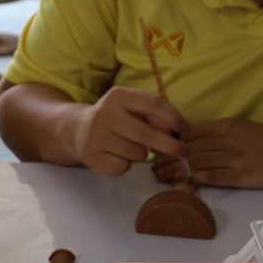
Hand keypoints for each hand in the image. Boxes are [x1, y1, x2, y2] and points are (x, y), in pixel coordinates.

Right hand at [66, 87, 185, 176]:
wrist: (79, 130)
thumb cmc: (116, 118)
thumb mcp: (133, 108)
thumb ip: (155, 115)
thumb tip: (175, 132)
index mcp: (119, 96)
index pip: (154, 104)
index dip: (173, 117)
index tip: (183, 128)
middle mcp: (105, 114)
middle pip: (147, 134)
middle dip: (170, 145)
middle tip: (183, 152)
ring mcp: (97, 136)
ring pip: (137, 153)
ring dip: (142, 154)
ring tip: (131, 147)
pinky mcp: (92, 156)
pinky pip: (124, 166)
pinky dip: (126, 164)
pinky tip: (117, 155)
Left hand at [153, 119, 262, 188]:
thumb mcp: (240, 127)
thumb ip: (216, 132)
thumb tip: (189, 137)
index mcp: (225, 126)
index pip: (189, 132)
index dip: (170, 140)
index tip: (156, 147)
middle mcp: (226, 140)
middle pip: (189, 148)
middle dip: (167, 157)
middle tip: (152, 166)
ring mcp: (233, 159)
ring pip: (197, 163)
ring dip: (175, 170)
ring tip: (160, 177)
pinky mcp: (241, 176)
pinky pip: (212, 177)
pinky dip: (194, 180)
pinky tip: (181, 183)